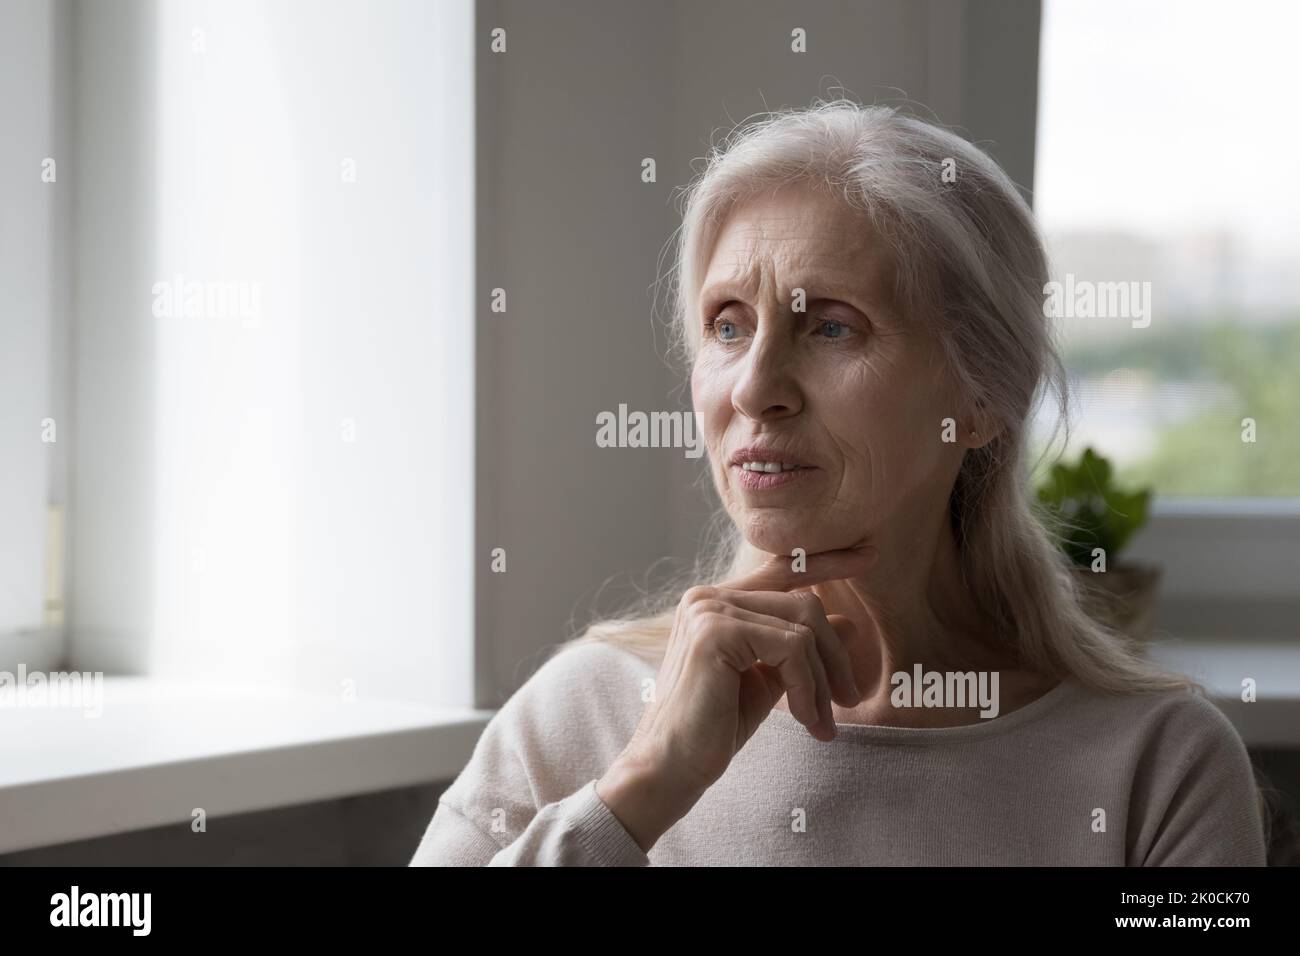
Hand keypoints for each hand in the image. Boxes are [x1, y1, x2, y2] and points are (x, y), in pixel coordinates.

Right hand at [596, 546, 876, 850]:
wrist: (670, 767)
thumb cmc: (713, 729)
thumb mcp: (769, 681)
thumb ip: (801, 650)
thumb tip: (848, 621)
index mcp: (714, 603)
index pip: (779, 571)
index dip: (826, 562)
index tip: (868, 555)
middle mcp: (707, 597)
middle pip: (802, 603)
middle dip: (835, 655)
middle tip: (850, 700)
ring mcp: (709, 610)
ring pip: (803, 627)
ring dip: (823, 680)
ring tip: (823, 722)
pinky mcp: (716, 631)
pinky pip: (792, 649)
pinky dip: (808, 688)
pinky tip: (803, 719)